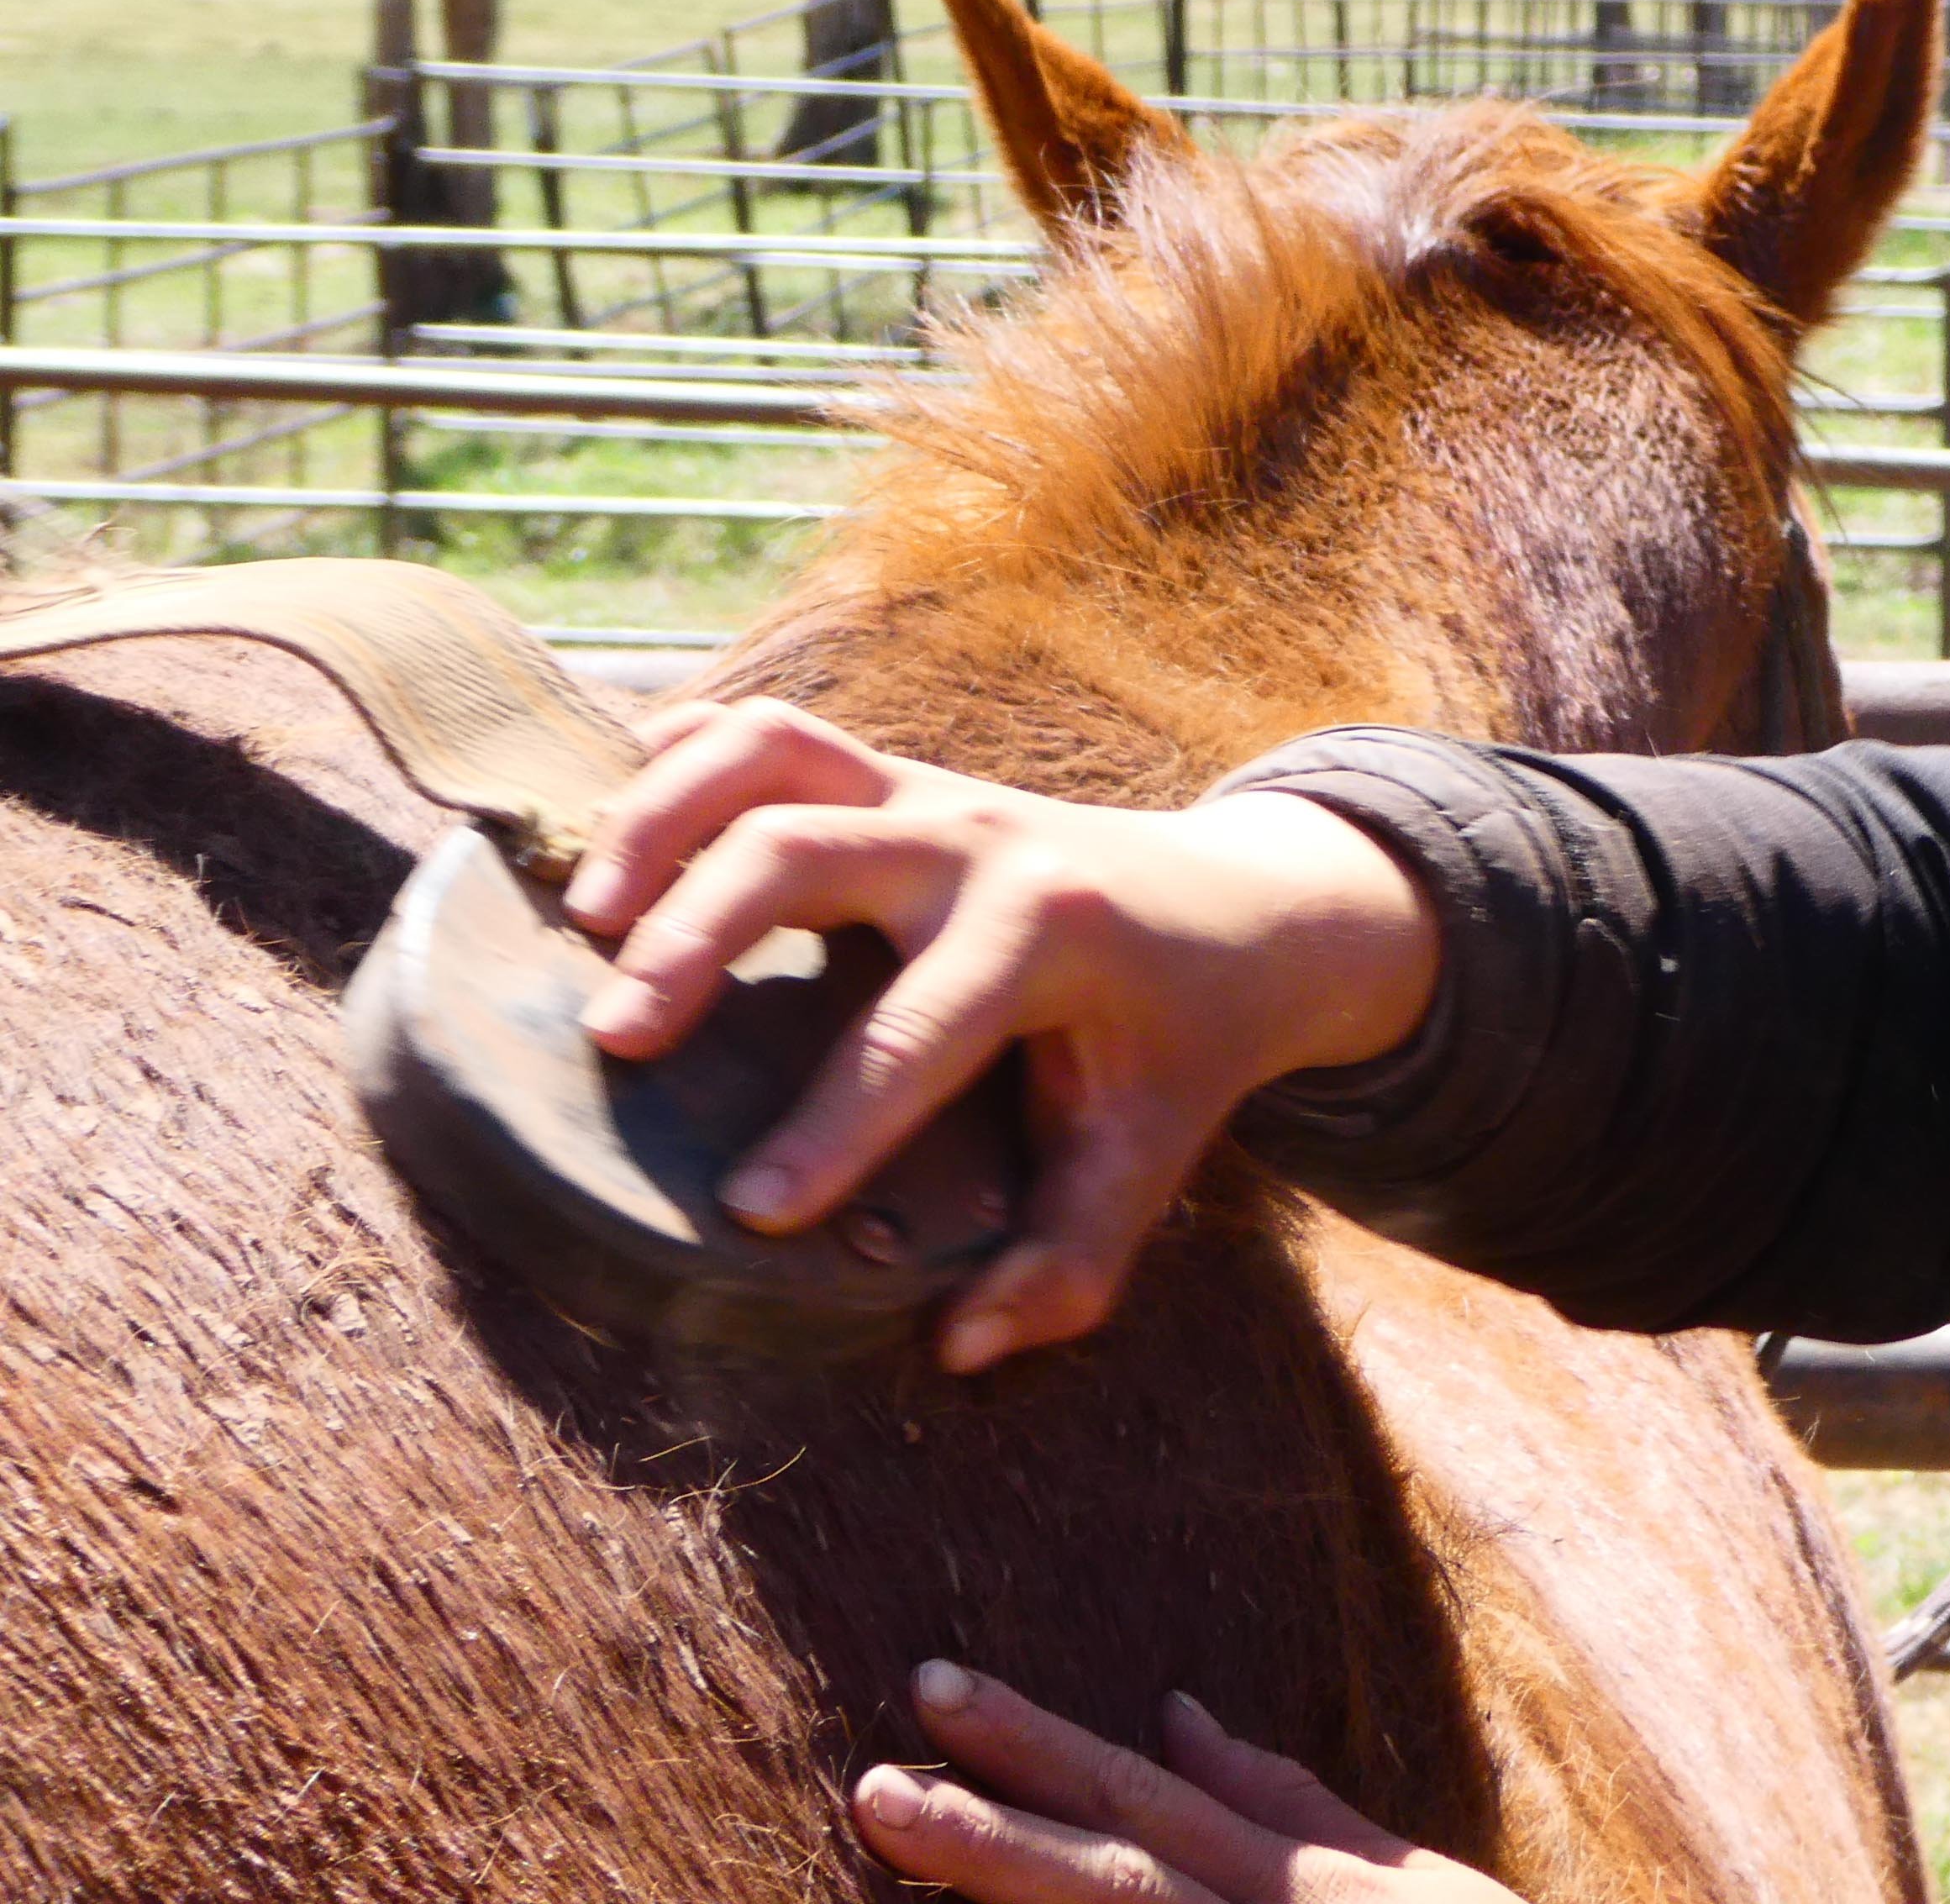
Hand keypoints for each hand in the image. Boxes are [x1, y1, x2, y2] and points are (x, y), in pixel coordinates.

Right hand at [562, 698, 1439, 1372]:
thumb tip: (962, 1347)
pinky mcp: (885, 773)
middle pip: (806, 847)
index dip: (838, 1123)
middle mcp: (979, 841)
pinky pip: (763, 729)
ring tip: (581, 918)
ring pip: (770, 750)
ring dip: (661, 814)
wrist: (1241, 905)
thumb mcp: (1153, 1155)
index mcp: (1054, 933)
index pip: (925, 1028)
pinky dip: (674, 756)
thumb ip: (1071, 1261)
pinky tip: (599, 826)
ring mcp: (927, 788)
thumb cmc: (1179, 1045)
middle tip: (611, 1042)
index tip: (750, 1212)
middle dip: (697, 935)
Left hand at [855, 1658, 1511, 1901]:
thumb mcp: (1396, 1874)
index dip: (1034, 1746)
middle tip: (873, 1787)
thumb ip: (1284, 1798)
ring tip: (895, 1845)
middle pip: (1112, 1874)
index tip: (933, 1691)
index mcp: (1285, 1874)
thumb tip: (1176, 1715)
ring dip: (1007, 1898)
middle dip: (989, 1830)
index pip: (1140, 1795)